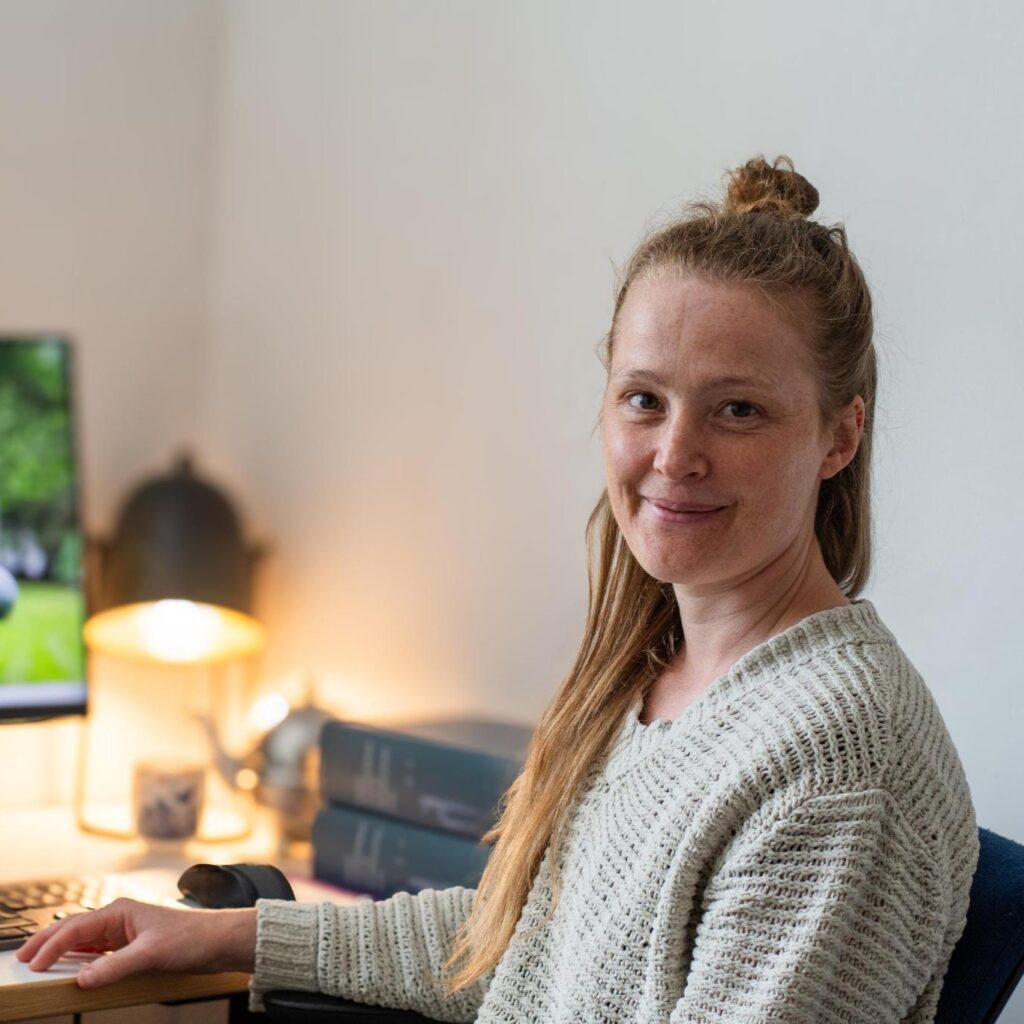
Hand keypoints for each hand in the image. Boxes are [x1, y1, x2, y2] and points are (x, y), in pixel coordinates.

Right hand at [15, 898, 257, 988]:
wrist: (220, 941)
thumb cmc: (193, 937)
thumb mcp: (151, 953)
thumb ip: (115, 967)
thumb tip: (82, 980)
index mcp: (121, 910)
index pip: (76, 927)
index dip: (52, 946)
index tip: (32, 964)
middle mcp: (121, 918)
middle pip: (76, 929)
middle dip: (48, 942)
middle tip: (23, 958)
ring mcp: (126, 933)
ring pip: (86, 941)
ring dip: (63, 951)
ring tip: (40, 963)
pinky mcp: (134, 947)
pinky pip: (99, 953)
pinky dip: (82, 960)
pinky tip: (74, 969)